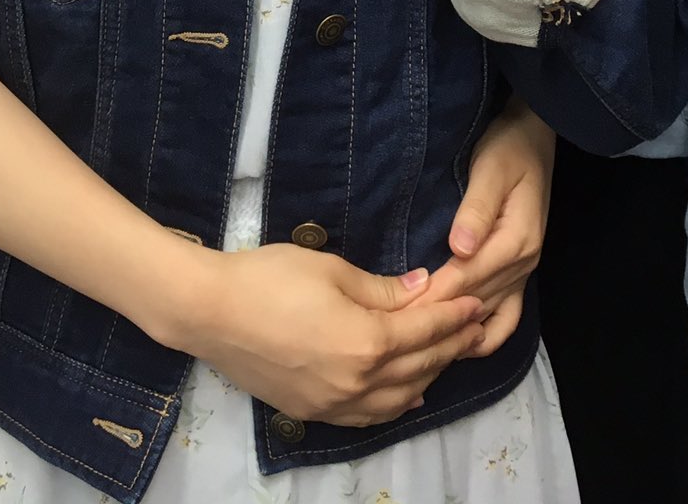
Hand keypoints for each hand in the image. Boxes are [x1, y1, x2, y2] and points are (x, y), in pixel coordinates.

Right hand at [191, 241, 484, 426]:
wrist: (211, 313)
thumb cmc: (270, 278)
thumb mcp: (331, 269)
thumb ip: (382, 288)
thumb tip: (422, 289)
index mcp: (366, 341)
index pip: (424, 331)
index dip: (454, 316)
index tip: (476, 303)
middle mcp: (358, 382)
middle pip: (418, 366)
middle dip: (451, 345)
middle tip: (475, 328)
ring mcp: (335, 403)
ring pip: (400, 397)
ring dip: (429, 375)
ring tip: (449, 356)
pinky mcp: (314, 413)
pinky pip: (370, 416)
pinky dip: (398, 404)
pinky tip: (410, 395)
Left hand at [419, 96, 555, 355]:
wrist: (535, 138)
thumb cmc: (508, 148)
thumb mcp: (491, 169)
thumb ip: (476, 210)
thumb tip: (459, 249)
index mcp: (515, 241)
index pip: (466, 279)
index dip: (433, 298)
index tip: (399, 315)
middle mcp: (523, 264)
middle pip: (474, 303)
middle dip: (437, 321)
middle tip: (397, 338)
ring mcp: (523, 272)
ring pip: (490, 318)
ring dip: (459, 334)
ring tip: (423, 347)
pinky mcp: (519, 271)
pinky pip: (507, 318)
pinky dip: (485, 336)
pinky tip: (459, 345)